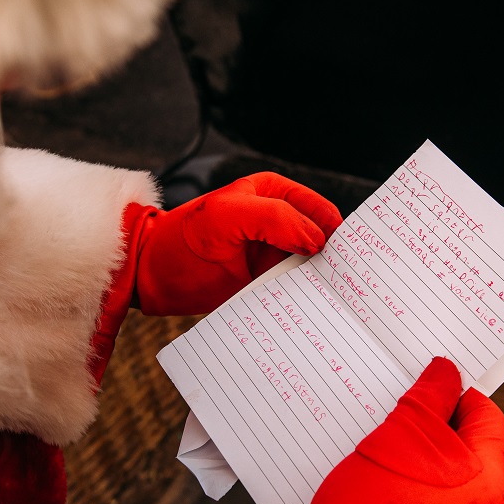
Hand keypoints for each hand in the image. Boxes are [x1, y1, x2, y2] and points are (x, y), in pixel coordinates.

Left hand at [130, 172, 341, 315]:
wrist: (151, 276)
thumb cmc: (182, 237)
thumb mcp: (227, 215)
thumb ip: (275, 219)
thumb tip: (317, 240)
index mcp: (276, 195)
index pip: (320, 210)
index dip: (338, 230)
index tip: (352, 254)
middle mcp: (280, 224)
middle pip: (322, 241)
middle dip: (334, 260)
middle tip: (348, 282)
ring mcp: (273, 255)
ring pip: (311, 269)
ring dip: (319, 283)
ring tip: (333, 298)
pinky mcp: (266, 283)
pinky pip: (294, 291)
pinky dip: (303, 299)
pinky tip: (310, 308)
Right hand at [295, 357, 503, 503]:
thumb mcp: (397, 435)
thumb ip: (429, 397)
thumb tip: (447, 374)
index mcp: (489, 484)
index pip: (488, 419)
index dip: (459, 396)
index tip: (429, 388)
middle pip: (472, 453)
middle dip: (438, 430)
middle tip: (401, 418)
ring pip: (454, 484)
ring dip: (426, 464)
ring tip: (386, 456)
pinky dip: (418, 496)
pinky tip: (385, 489)